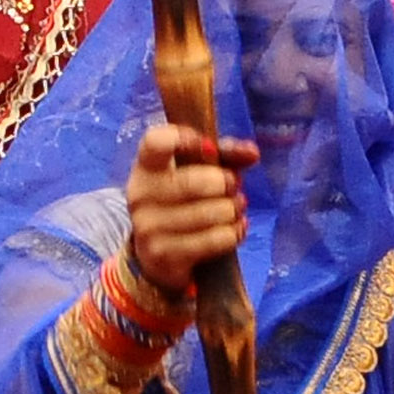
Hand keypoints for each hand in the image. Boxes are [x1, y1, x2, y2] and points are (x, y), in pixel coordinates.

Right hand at [121, 119, 252, 291]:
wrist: (159, 254)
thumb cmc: (182, 202)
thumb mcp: (198, 172)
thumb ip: (225, 155)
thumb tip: (252, 153)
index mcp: (146, 167)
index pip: (156, 142)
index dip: (185, 138)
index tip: (209, 147)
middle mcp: (141, 195)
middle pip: (193, 182)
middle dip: (225, 182)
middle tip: (233, 186)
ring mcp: (149, 228)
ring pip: (209, 213)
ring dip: (232, 209)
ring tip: (234, 208)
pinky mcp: (164, 255)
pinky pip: (214, 239)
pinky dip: (233, 233)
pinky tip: (234, 228)